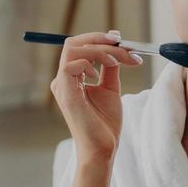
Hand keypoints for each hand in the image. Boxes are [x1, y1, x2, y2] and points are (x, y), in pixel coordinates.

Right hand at [50, 30, 142, 161]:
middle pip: (75, 43)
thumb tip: (117, 47)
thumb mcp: (110, 88)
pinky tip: (104, 70)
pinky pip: (70, 66)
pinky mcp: (66, 94)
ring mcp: (63, 86)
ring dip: (101, 50)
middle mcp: (63, 79)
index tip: (121, 40)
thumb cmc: (105, 122)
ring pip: (74, 50)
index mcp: (72, 77)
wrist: (104, 148)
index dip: (99, 38)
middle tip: (124, 46)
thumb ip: (110, 68)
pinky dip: (90, 62)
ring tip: (119, 60)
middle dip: (101, 40)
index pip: (79, 46)